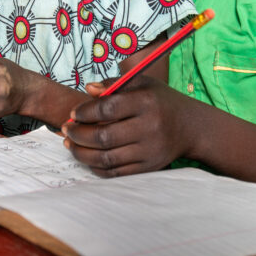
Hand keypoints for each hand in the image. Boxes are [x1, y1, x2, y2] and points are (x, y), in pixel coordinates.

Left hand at [61, 75, 191, 176]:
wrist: (190, 127)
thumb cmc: (159, 101)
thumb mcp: (142, 83)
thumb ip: (114, 84)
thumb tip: (89, 89)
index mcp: (146, 102)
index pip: (107, 109)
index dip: (85, 112)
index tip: (73, 113)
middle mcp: (149, 128)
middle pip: (104, 136)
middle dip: (78, 134)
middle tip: (66, 129)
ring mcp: (150, 151)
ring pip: (106, 158)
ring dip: (82, 153)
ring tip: (70, 144)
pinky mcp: (148, 167)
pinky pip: (116, 172)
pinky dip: (96, 166)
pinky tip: (87, 157)